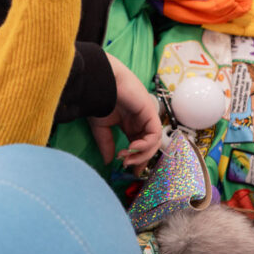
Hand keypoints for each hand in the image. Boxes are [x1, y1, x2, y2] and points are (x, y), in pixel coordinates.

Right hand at [87, 54, 161, 170]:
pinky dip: (145, 144)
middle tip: (129, 167)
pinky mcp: (151, 113)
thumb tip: (109, 162)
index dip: (138, 158)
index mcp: (130, 123)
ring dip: (141, 154)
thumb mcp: (101, 128)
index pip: (140, 144)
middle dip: (141, 159)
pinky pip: (154, 134)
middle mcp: (141, 121)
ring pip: (154, 142)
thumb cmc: (99, 99)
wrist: (100, 83)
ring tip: (127, 157)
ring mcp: (147, 116)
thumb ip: (106, 144)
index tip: (130, 170)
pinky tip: (132, 147)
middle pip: (150, 145)